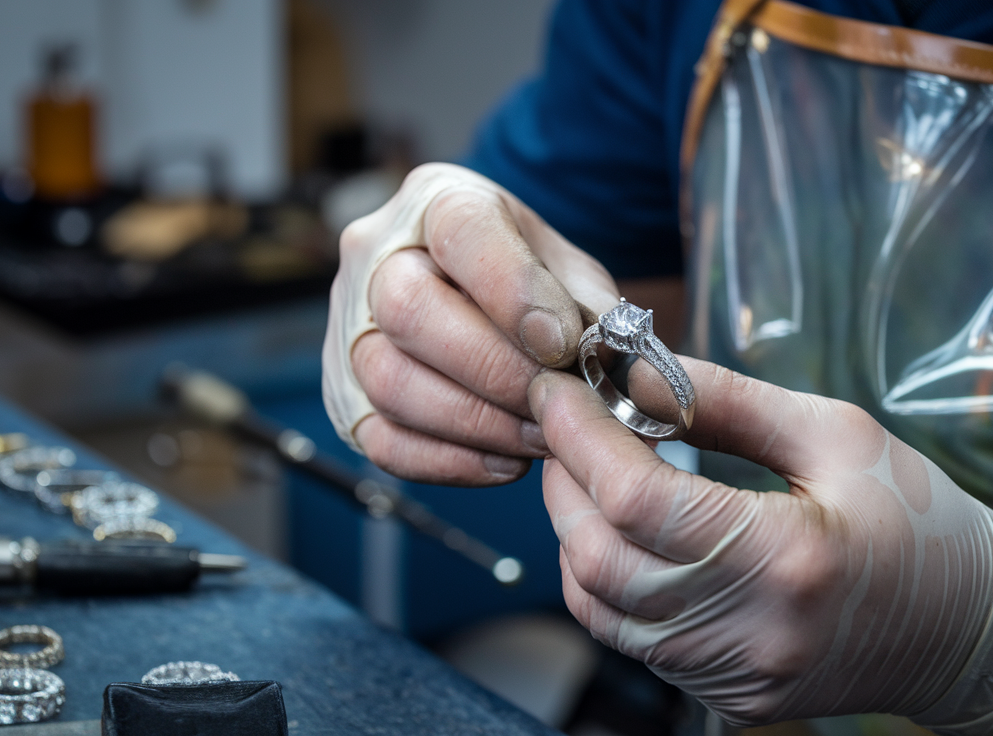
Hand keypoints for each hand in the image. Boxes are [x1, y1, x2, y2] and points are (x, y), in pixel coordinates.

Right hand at [321, 163, 621, 484]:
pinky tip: (507, 460)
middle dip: (497, 370)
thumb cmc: (536, 288)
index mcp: (437, 201)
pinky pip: (383, 442)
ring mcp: (350, 329)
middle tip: (557, 400)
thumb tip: (645, 386)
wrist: (494, 311)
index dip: (515, 291)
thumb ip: (607, 323)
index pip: (462, 230)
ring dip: (480, 423)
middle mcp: (374, 256)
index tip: (564, 343)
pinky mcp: (346, 397)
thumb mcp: (577, 282)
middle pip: (408, 310)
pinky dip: (453, 461)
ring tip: (542, 434)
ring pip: (390, 382)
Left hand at [530, 358, 992, 730]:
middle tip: (563, 423)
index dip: (580, 437)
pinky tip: (622, 531)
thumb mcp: (836, 434)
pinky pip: (633, 639)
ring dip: (575, 531)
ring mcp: (736, 677)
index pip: (638, 500)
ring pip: (601, 607)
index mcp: (788, 557)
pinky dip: (606, 579)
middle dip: (563, 480)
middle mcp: (753, 632)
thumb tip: (635, 376)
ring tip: (586, 471)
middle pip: (600, 559)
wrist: (972, 628)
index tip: (558, 388)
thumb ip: (728, 403)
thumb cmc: (918, 518)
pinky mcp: (729, 697)